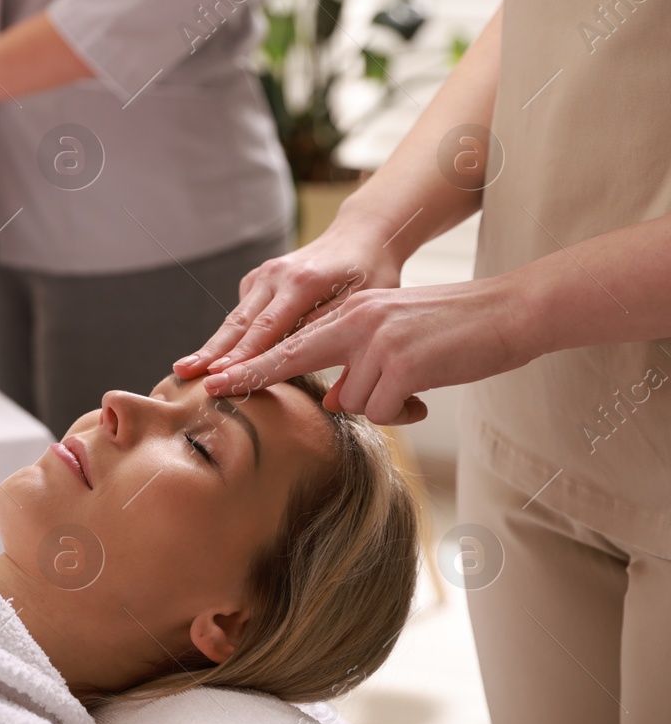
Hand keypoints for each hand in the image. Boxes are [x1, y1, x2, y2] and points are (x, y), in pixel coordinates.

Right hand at [174, 220, 407, 378]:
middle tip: (183, 374)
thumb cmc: (371, 273)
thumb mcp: (365, 300)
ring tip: (184, 369)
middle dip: (211, 352)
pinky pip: (242, 311)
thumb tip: (295, 352)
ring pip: (234, 318)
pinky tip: (211, 357)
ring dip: (211, 346)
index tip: (219, 377)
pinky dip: (227, 335)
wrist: (361, 236)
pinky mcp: (259, 279)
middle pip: (239, 323)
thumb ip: (328, 325)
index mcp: (302, 283)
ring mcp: (264, 275)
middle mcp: (276, 276)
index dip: (242, 356)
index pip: (266, 329)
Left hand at [195, 276, 535, 423]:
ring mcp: (377, 341)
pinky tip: (427, 392)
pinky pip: (381, 411)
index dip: (251, 364)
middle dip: (252, 377)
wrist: (510, 312)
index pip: (291, 341)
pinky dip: (402, 411)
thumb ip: (357, 364)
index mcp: (353, 312)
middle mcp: (357, 321)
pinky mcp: (401, 364)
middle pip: (291, 358)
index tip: (214, 380)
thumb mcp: (395, 339)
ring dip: (381, 404)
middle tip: (213, 391)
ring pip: (352, 401)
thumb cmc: (456, 331)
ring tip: (417, 382)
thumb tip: (333, 402)